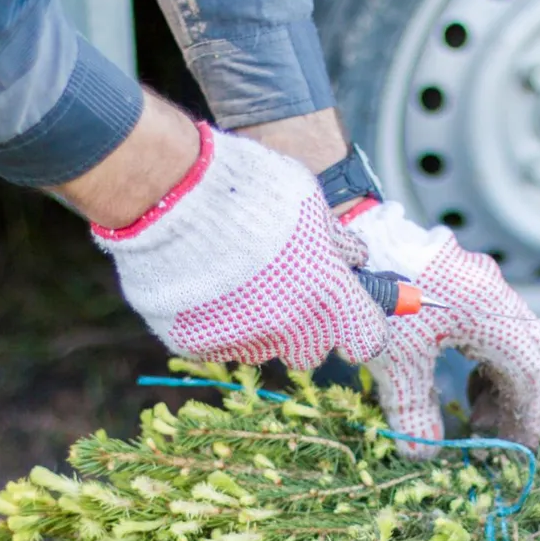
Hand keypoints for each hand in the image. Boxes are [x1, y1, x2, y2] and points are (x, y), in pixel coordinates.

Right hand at [92, 123, 388, 368]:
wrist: (173, 195)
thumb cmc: (250, 190)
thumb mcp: (309, 202)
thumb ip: (336, 240)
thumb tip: (356, 258)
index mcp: (329, 295)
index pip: (366, 339)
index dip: (359, 325)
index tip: (351, 313)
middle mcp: (290, 329)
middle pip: (311, 351)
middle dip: (305, 327)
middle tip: (286, 289)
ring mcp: (241, 341)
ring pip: (263, 348)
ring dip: (259, 326)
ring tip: (237, 280)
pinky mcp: (198, 345)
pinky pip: (218, 344)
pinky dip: (216, 323)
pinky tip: (204, 287)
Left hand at [344, 200, 539, 457]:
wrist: (347, 237)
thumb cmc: (372, 293)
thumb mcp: (393, 359)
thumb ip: (413, 410)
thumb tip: (424, 454)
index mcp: (488, 309)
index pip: (530, 372)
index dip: (526, 416)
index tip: (515, 450)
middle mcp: (495, 292)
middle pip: (535, 352)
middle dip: (520, 398)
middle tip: (495, 434)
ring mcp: (483, 283)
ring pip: (517, 339)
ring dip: (502, 380)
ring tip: (471, 413)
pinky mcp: (466, 282)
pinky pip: (497, 327)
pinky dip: (487, 360)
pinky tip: (461, 378)